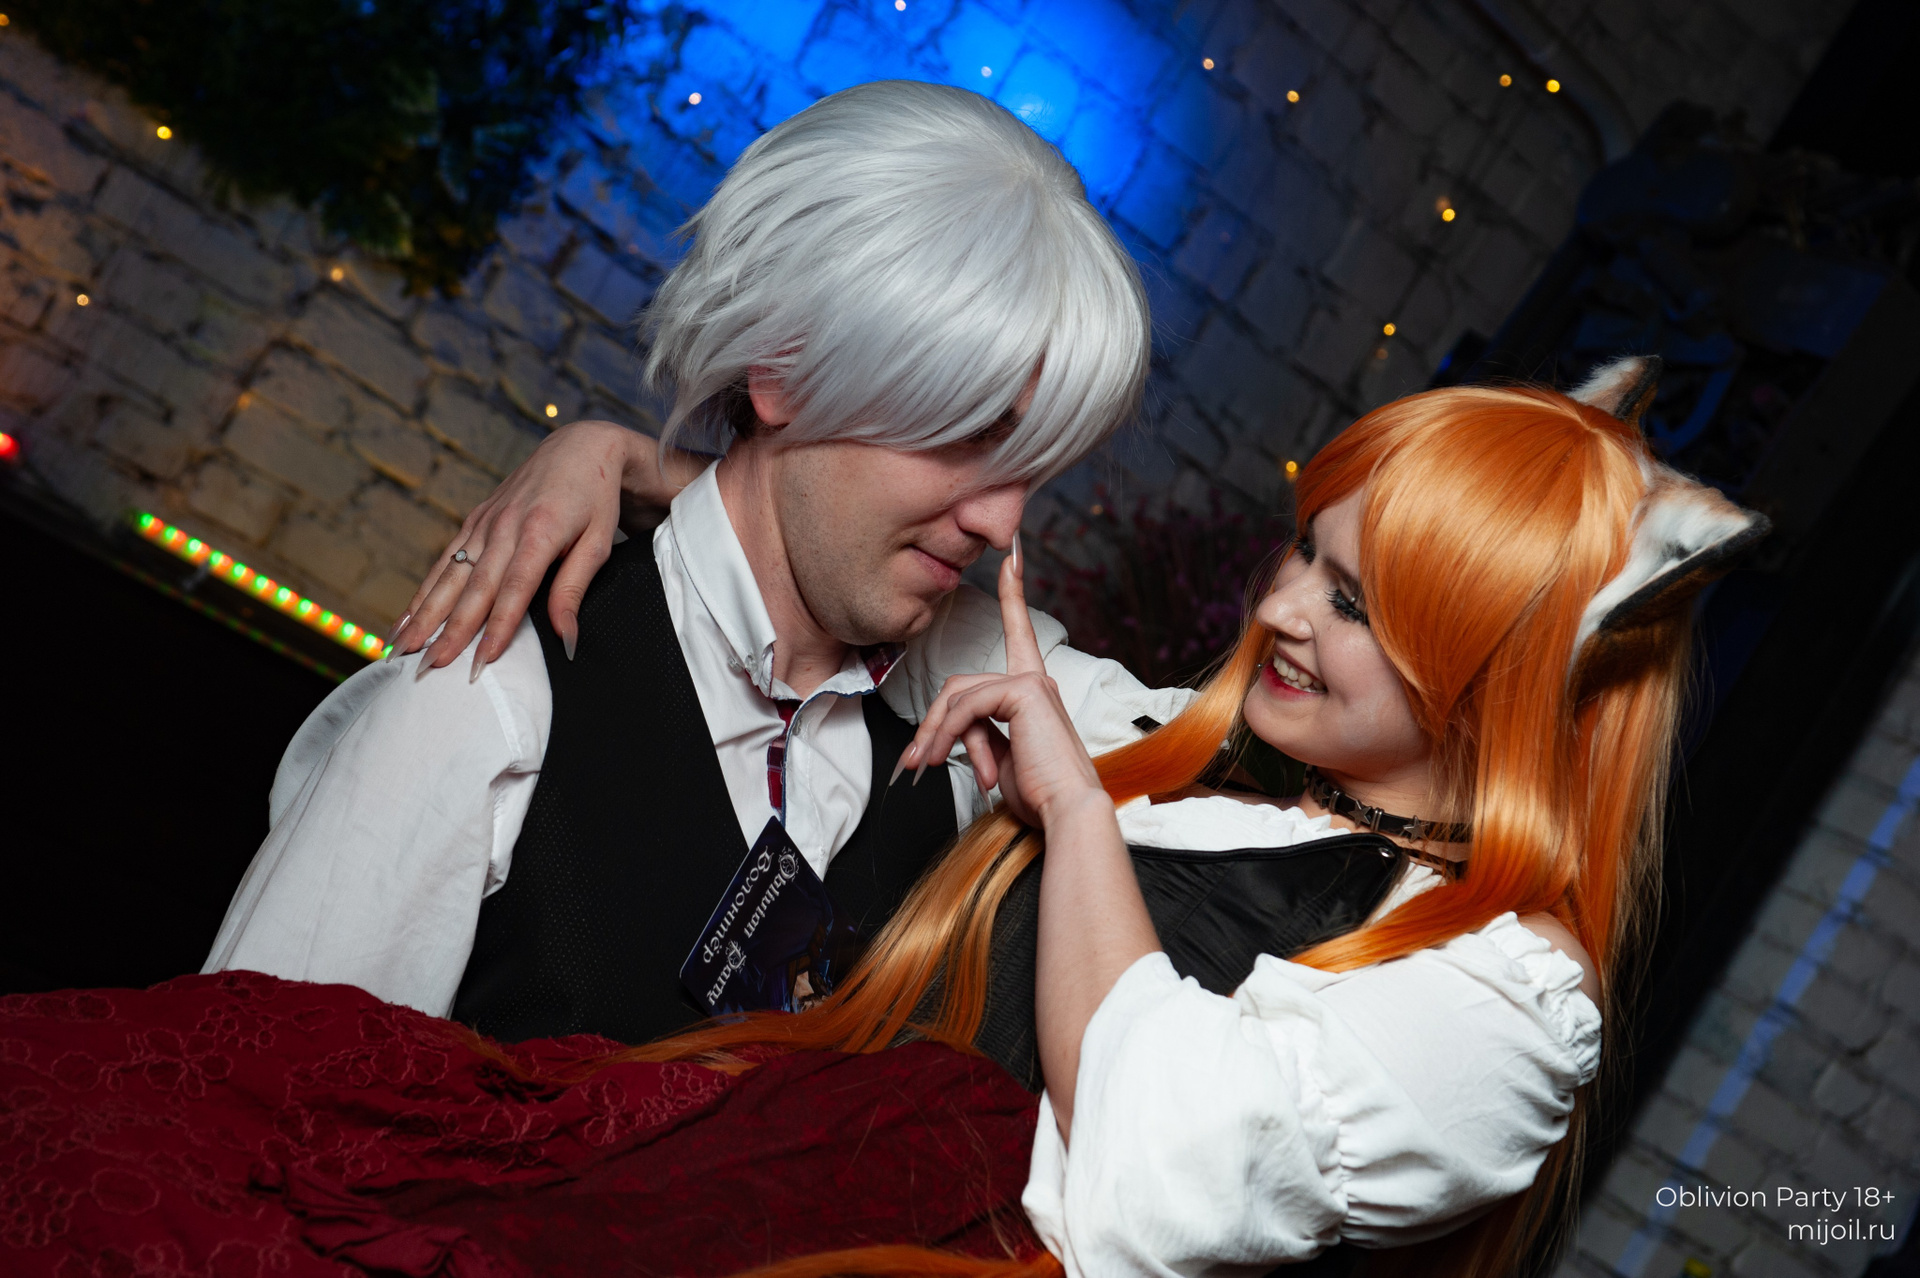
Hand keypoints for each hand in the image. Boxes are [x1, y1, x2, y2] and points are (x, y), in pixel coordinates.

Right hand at [392, 421, 688, 672]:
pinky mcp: (475, 520)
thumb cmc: (596, 500)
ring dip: (423, 614)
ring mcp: (484, 522)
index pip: (514, 591)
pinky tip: (405, 618)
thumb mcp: (598, 544)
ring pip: (448, 575)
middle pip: (472, 588)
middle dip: (449, 631)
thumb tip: (567, 640)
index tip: (480, 663)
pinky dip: (423, 591)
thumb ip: (574, 590)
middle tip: (429, 668)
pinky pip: (444, 560)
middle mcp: (504, 527)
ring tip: (402, 649)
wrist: (580, 446)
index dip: (496, 629)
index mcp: (539, 532)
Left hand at [894, 538, 1104, 829]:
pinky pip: (967, 706)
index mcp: (1034, 694)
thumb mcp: (1000, 758)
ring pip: (958, 696)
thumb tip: (944, 733)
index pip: (1020, 634)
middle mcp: (1037, 682)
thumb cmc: (1040, 796)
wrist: (1067, 813)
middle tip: (915, 761)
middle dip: (933, 723)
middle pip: (961, 683)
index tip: (1012, 556)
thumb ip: (977, 733)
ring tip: (928, 768)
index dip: (1014, 593)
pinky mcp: (1026, 693)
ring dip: (936, 735)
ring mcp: (1033, 684)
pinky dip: (949, 734)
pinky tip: (949, 760)